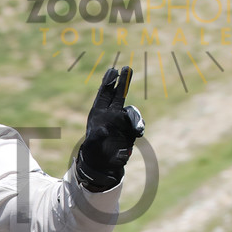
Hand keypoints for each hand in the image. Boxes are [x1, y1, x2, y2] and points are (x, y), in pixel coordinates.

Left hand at [75, 66, 144, 191]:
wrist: (104, 163)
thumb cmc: (94, 152)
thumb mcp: (93, 144)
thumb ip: (97, 137)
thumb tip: (102, 131)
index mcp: (99, 113)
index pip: (104, 94)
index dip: (109, 82)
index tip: (113, 70)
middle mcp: (111, 114)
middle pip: (118, 94)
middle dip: (123, 81)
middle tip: (127, 67)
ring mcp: (121, 120)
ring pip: (130, 111)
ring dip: (134, 116)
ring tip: (136, 128)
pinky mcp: (130, 129)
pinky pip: (137, 124)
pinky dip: (138, 126)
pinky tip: (138, 133)